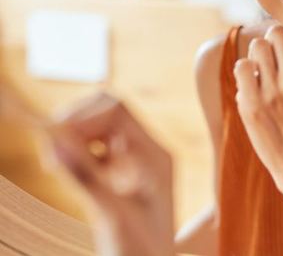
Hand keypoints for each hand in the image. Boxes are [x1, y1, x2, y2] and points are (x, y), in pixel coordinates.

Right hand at [47, 92, 173, 255]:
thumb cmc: (140, 251)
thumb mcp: (111, 215)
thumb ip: (85, 178)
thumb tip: (55, 142)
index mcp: (155, 156)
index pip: (118, 113)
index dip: (84, 118)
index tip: (57, 138)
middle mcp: (147, 152)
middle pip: (110, 113)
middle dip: (78, 123)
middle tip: (54, 150)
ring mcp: (135, 161)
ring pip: (102, 127)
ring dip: (76, 137)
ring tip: (57, 162)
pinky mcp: (121, 172)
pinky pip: (97, 147)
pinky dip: (78, 151)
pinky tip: (68, 168)